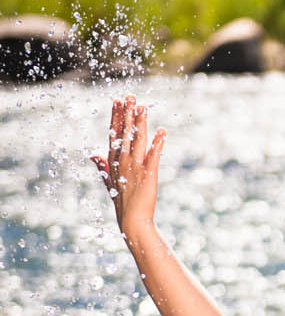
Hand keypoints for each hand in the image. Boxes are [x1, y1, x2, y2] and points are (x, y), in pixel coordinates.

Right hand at [91, 95, 165, 239]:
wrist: (132, 220)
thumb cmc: (121, 201)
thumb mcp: (108, 181)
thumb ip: (101, 165)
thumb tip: (92, 154)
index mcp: (113, 161)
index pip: (114, 133)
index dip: (116, 116)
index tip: (117, 101)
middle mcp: (122, 161)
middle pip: (124, 133)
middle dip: (127, 113)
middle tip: (130, 95)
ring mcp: (135, 167)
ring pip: (137, 140)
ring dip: (140, 123)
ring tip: (143, 106)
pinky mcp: (148, 174)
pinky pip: (154, 155)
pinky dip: (158, 143)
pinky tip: (162, 131)